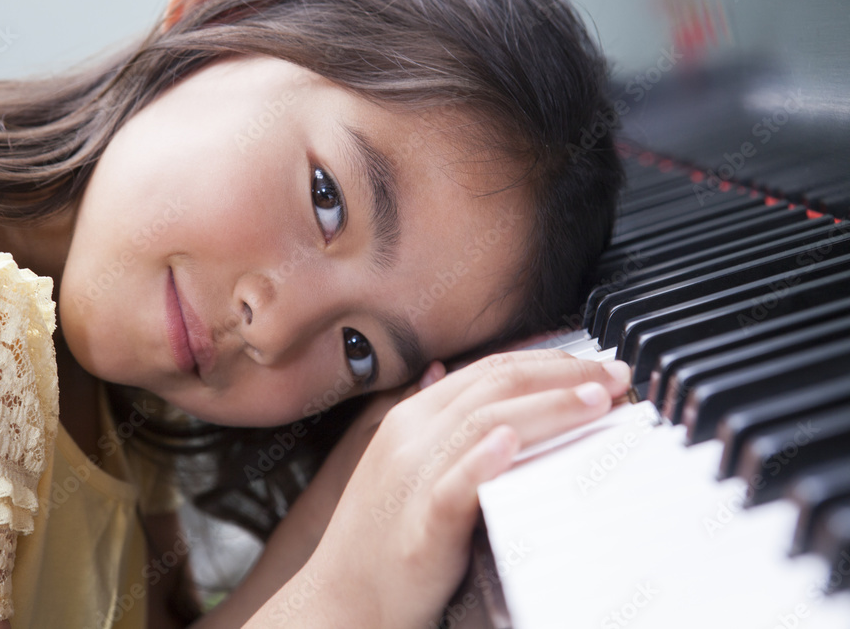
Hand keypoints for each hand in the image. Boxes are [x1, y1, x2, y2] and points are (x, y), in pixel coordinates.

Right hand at [303, 349, 630, 627]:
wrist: (344, 597)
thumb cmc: (383, 535)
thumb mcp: (406, 465)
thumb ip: (437, 423)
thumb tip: (450, 375)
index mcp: (412, 417)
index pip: (488, 370)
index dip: (547, 361)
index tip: (595, 366)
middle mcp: (411, 437)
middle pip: (494, 386)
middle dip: (562, 374)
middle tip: (615, 375)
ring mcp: (412, 479)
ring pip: (483, 424)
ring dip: (547, 407)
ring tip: (596, 401)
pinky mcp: (420, 528)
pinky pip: (451, 488)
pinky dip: (482, 462)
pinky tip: (510, 445)